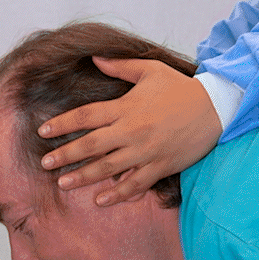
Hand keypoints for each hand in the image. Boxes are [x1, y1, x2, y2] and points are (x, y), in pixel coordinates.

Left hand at [37, 58, 221, 205]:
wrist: (215, 108)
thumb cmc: (181, 88)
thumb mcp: (151, 70)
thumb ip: (120, 66)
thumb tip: (95, 59)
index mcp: (126, 107)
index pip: (85, 116)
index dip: (62, 124)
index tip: (43, 132)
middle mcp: (131, 131)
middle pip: (90, 145)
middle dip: (65, 155)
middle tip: (45, 164)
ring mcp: (145, 151)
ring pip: (108, 168)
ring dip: (83, 177)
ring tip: (63, 184)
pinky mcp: (160, 166)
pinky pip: (135, 184)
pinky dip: (117, 194)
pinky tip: (100, 200)